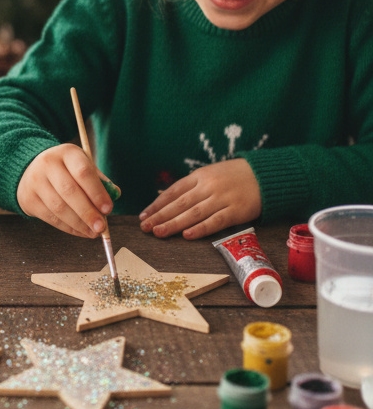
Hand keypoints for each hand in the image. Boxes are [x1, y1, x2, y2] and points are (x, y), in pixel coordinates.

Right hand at [17, 144, 112, 239]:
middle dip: (88, 212)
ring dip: (79, 223)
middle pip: (69, 191)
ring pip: (59, 207)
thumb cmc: (65, 170)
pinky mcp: (29, 199)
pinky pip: (51, 218)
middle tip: (101, 227)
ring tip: (93, 232)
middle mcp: (48, 164)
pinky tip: (80, 231)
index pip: (83, 171)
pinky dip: (68, 228)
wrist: (31, 170)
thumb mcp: (82, 165)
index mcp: (67, 153)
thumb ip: (99, 180)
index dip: (97, 192)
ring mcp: (36, 181)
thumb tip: (115, 194)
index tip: (108, 209)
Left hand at [139, 158, 260, 238]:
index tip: (144, 215)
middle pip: (180, 203)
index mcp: (200, 176)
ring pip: (193, 213)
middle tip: (145, 227)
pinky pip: (215, 221)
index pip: (174, 191)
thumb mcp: (210, 174)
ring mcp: (222, 198)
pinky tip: (186, 235)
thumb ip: (190, 186)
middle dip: (160, 216)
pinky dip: (200, 229)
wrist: (264, 175)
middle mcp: (208, 186)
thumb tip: (165, 197)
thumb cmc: (234, 176)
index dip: (157, 204)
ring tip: (159, 232)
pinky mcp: (236, 210)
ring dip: (174, 224)